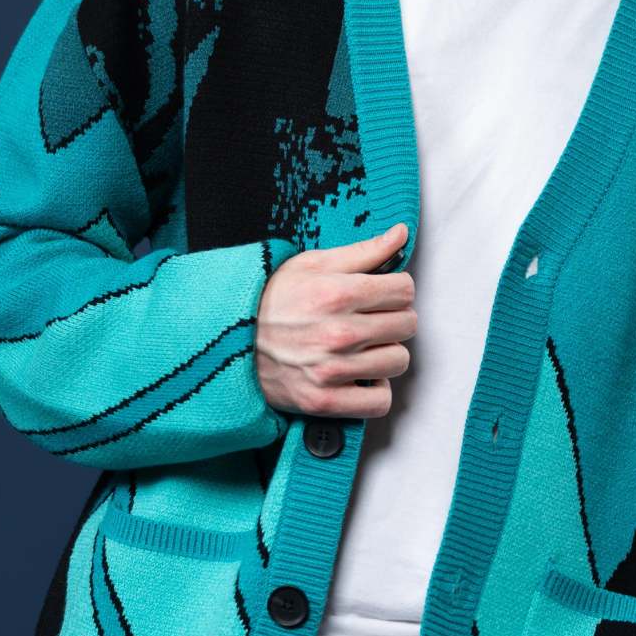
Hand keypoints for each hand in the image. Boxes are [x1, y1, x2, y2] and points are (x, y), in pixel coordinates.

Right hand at [256, 223, 416, 418]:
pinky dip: (374, 390)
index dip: (396, 288)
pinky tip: (360, 376)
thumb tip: (401, 233)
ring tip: (364, 346)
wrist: (228, 341)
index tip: (381, 293)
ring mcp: (331, 371)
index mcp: (337, 293)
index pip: (405, 290)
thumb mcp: (313, 263)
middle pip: (407, 325)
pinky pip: (379, 402)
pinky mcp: (324, 401)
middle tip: (371, 318)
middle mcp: (338, 333)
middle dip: (393, 317)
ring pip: (398, 361)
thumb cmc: (271, 298)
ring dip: (386, 353)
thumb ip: (364, 251)